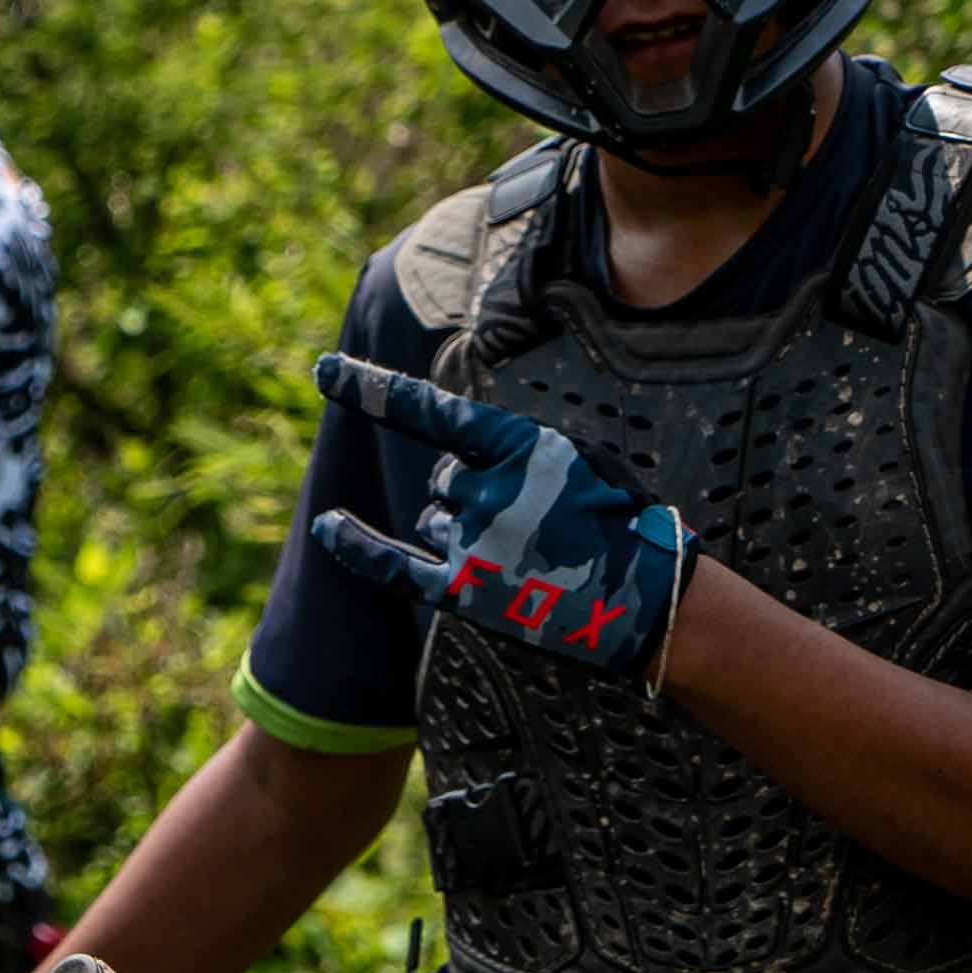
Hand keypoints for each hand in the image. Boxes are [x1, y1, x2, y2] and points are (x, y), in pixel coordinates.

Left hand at [308, 352, 694, 689]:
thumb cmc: (620, 522)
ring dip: (467, 531)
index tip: (324, 369)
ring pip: (436, 519)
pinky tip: (326, 528)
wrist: (648, 603)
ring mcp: (473, 544)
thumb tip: (460, 457)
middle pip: (446, 481)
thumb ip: (514, 449)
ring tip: (528, 555)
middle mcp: (487, 491)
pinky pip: (394, 565)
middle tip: (535, 522)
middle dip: (477, 495)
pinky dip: (357, 548)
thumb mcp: (577, 459)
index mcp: (519, 447)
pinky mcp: (464, 592)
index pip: (430, 412)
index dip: (373, 389)